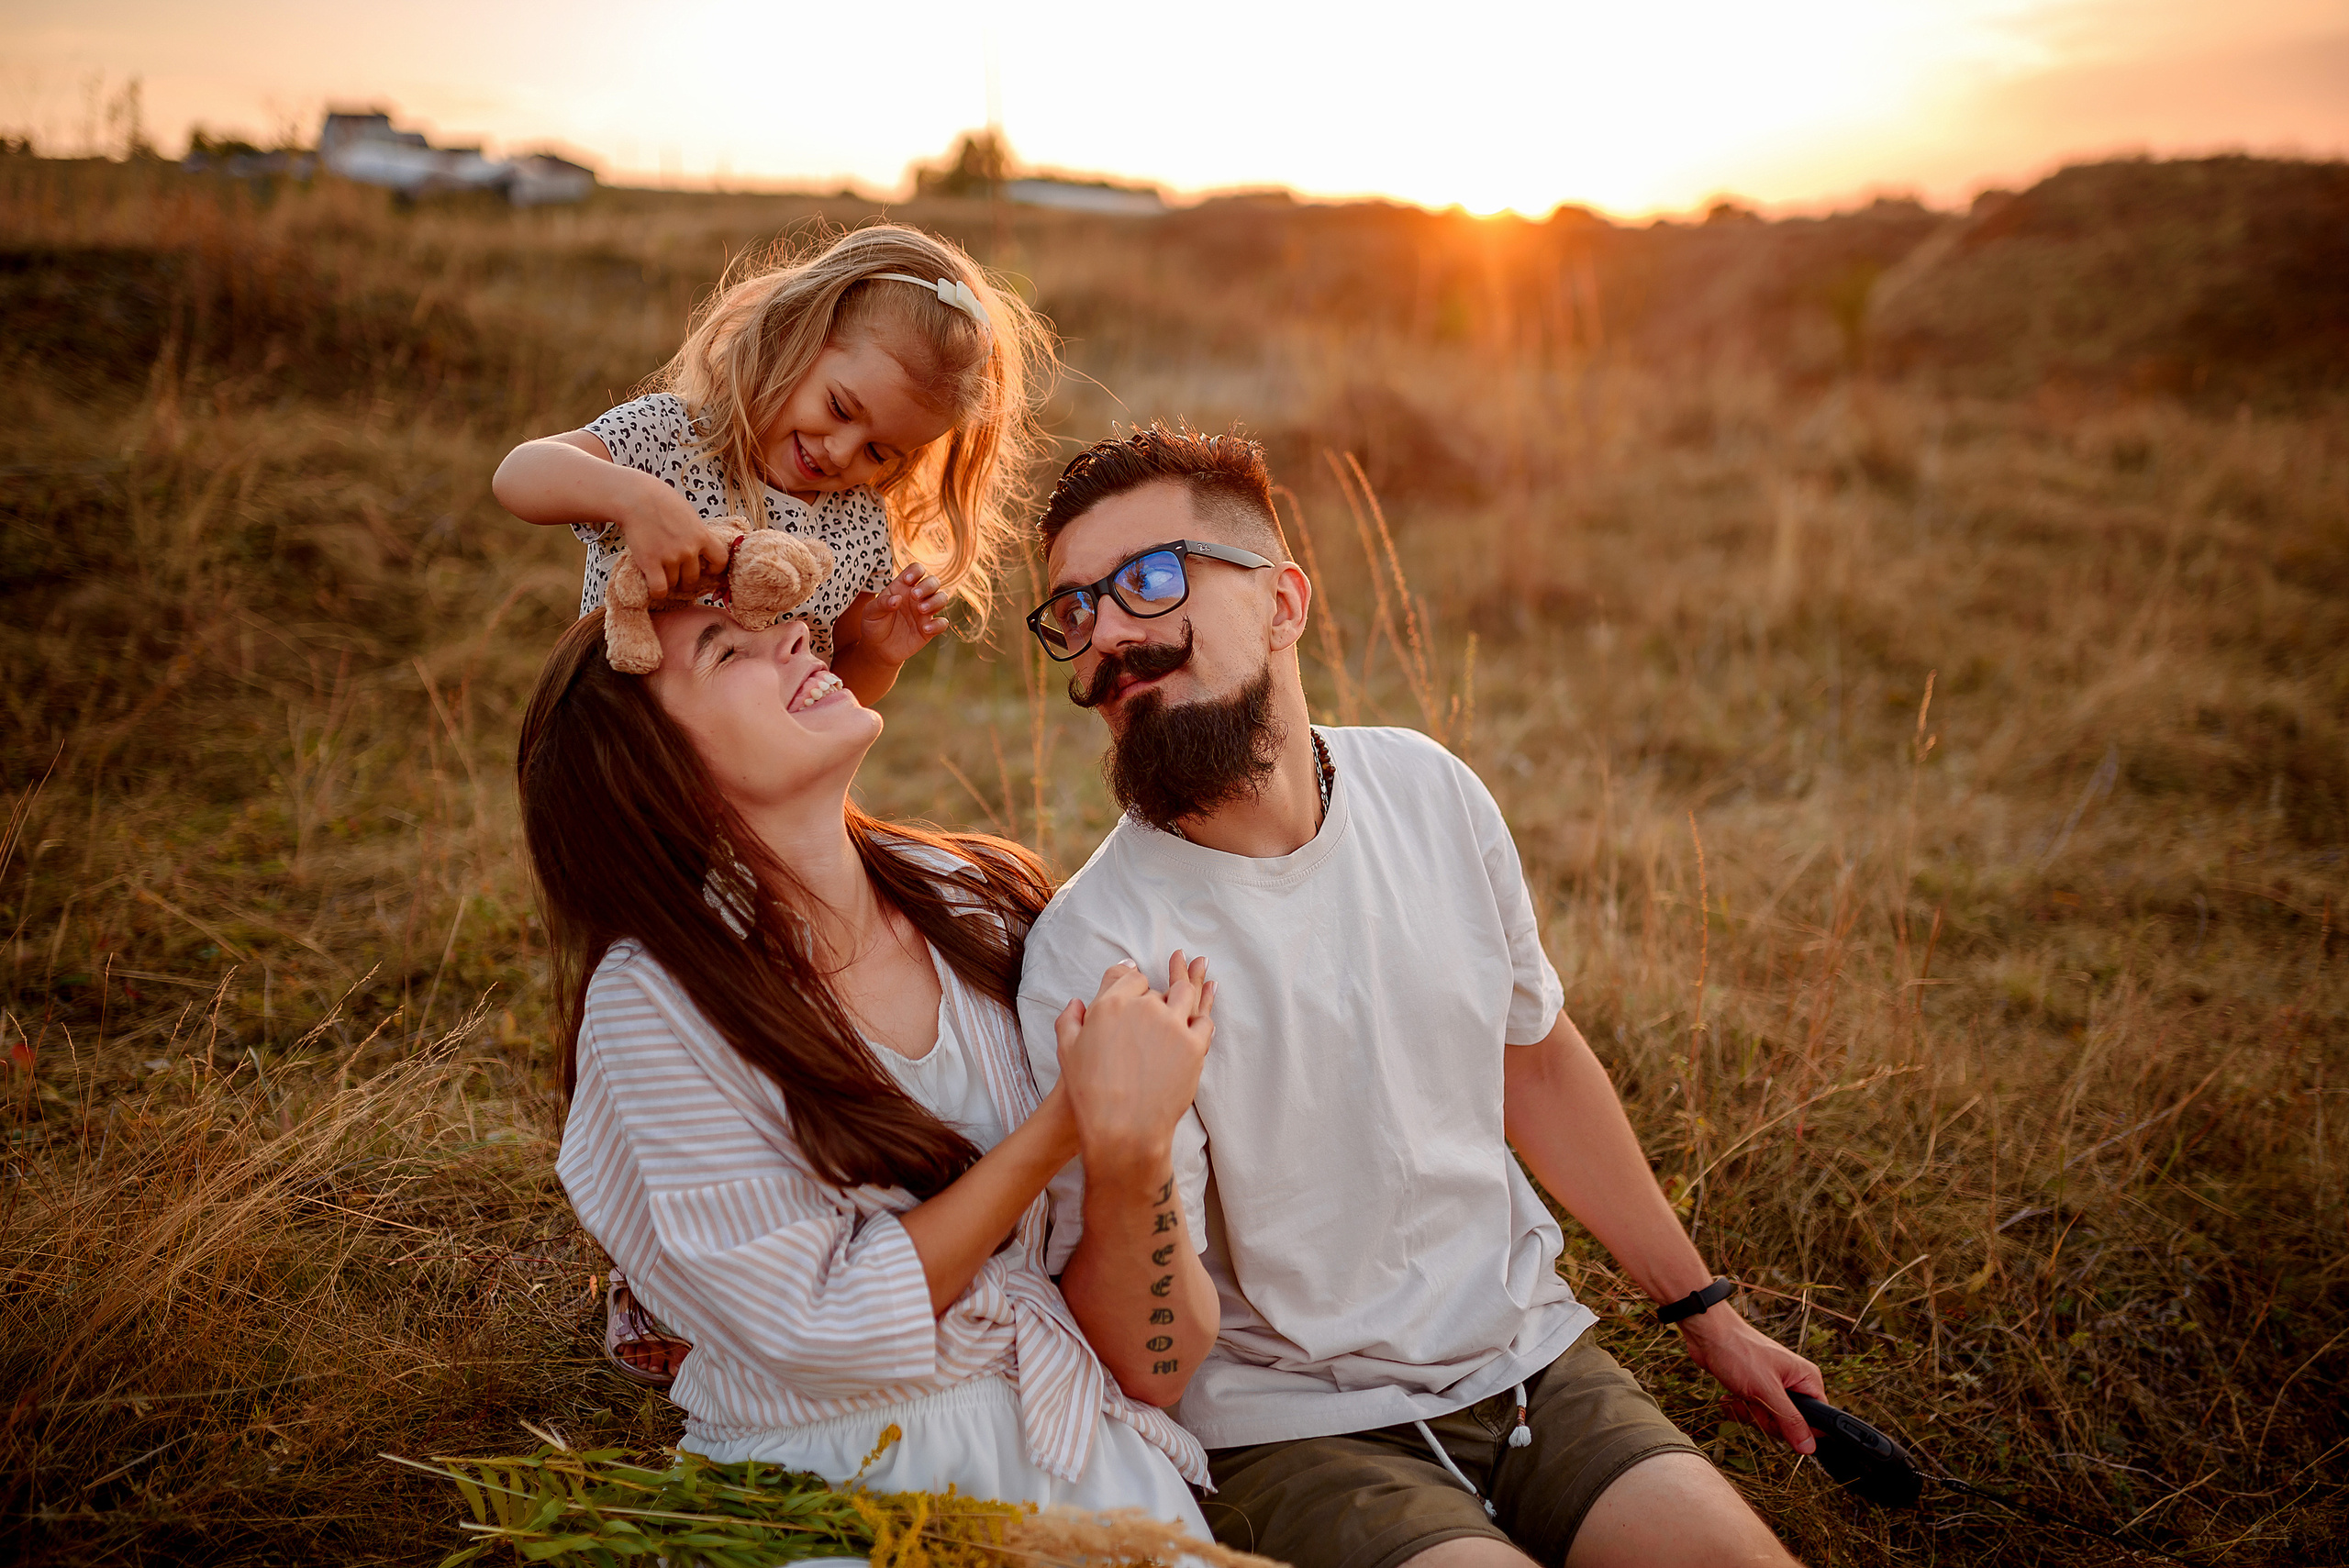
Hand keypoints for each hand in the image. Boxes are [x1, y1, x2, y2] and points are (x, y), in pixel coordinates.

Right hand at [618, 489, 730, 598]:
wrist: (636, 497)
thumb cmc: (661, 501)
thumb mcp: (689, 515)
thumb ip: (696, 533)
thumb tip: (701, 548)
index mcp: (702, 535)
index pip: (721, 561)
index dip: (713, 568)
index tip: (704, 568)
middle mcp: (689, 549)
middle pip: (693, 578)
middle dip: (685, 579)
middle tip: (675, 573)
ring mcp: (670, 557)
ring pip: (674, 583)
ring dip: (668, 581)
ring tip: (660, 571)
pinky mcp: (650, 562)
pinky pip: (659, 589)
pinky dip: (656, 591)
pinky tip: (652, 584)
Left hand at [850, 564, 951, 666]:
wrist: (877, 649)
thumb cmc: (873, 625)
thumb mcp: (871, 612)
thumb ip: (882, 603)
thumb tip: (897, 599)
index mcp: (903, 587)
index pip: (917, 570)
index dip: (915, 571)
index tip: (906, 580)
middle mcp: (917, 597)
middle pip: (933, 581)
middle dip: (927, 585)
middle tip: (914, 596)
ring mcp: (925, 613)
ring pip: (942, 598)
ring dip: (935, 601)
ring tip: (920, 610)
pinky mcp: (929, 629)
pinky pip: (942, 623)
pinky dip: (937, 624)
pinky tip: (924, 629)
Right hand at [1053, 953, 1214, 1176]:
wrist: (1122, 1128)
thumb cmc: (1089, 1093)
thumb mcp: (1067, 1051)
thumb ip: (1070, 1020)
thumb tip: (1077, 1002)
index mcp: (1111, 1003)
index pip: (1129, 978)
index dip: (1133, 981)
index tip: (1139, 981)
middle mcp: (1144, 1007)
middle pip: (1159, 985)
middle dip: (1169, 976)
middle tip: (1182, 958)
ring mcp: (1172, 1024)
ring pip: (1186, 995)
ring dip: (1191, 986)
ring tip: (1200, 970)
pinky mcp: (1193, 1045)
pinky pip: (1203, 1021)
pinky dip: (1204, 1013)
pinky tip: (1207, 1004)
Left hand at [1678, 1306, 1824, 1453]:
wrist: (1707, 1336)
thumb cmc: (1739, 1352)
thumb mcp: (1767, 1390)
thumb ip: (1790, 1420)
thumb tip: (1809, 1448)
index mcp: (1807, 1380)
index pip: (1816, 1421)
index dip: (1798, 1429)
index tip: (1777, 1421)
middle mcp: (1793, 1384)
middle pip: (1789, 1425)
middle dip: (1766, 1419)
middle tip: (1754, 1400)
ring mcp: (1774, 1388)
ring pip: (1768, 1421)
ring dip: (1749, 1413)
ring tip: (1739, 1395)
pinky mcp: (1755, 1391)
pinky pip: (1752, 1414)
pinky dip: (1739, 1409)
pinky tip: (1729, 1396)